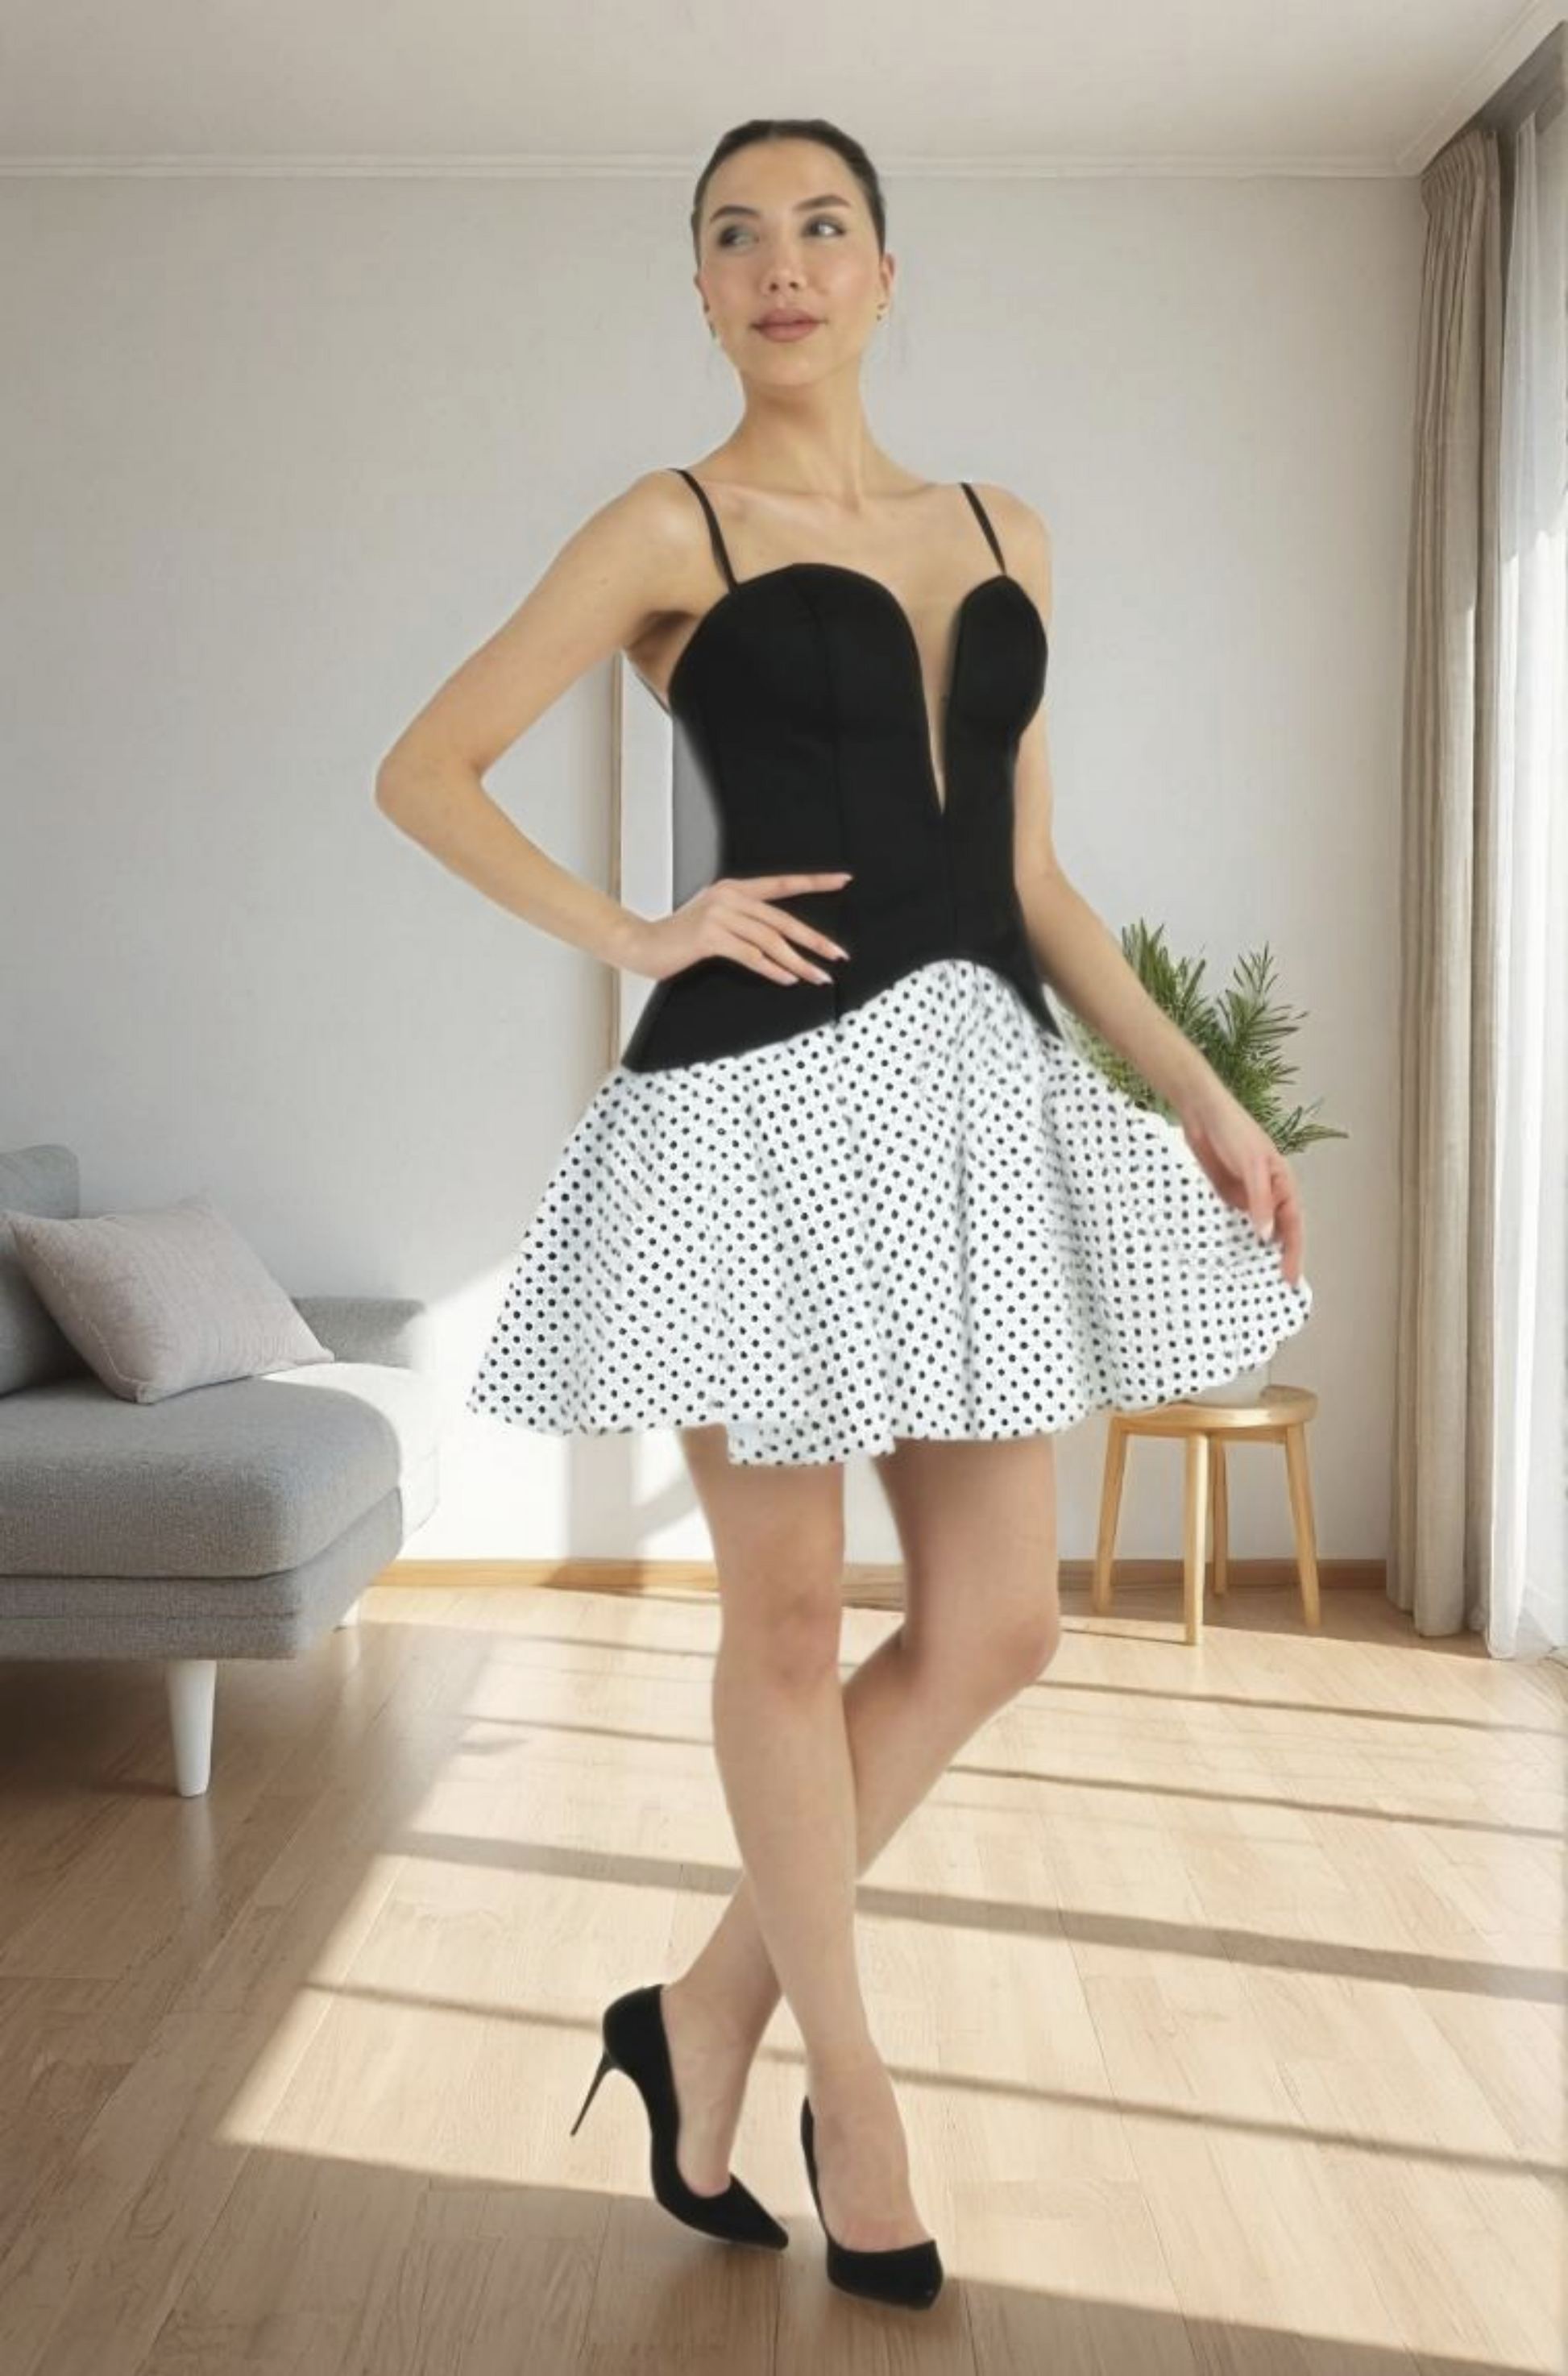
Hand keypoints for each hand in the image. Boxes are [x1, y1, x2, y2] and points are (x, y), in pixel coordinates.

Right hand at [622, 870, 852, 987]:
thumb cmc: (680, 938)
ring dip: (798, 962)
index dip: (815, 882)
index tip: (843, 880)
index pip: (782, 884)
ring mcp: (719, 915)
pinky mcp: (710, 936)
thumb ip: (744, 923)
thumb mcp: (715, 921)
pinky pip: (751, 955)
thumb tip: (781, 944)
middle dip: (815, 940)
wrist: (642, 944)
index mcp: (734, 889)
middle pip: (783, 919)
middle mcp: (729, 897)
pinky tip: (787, 978)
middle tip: (838, 954)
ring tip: (818, 976)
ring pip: (770, 940)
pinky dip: (772, 969)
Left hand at [1175, 1080, 1306, 1288]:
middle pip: (1277, 1231)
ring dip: (1254, 1251)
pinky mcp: (1225, 1194)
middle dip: (1277, 1257)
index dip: (1293, 1253)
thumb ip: (1259, 1200)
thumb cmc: (1233, 1131)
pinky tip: (1225, 1256)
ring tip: (1250, 1280)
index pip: (1293, 1226)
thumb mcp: (1251, 1166)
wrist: (1200, 1113)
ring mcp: (1246, 1195)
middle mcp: (1267, 1193)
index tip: (1289, 1279)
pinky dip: (1231, 1238)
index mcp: (1282, 1184)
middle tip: (1273, 1288)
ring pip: (1255, 1229)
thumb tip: (1266, 1235)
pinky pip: (1232, 1221)